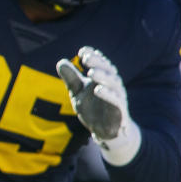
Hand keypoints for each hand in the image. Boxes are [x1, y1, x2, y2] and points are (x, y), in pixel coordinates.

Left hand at [56, 46, 140, 164]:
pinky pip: (116, 100)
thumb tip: (61, 62)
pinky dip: (108, 94)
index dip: (93, 55)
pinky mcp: (120, 110)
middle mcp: (112, 84)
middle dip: (98, 62)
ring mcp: (118, 96)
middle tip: (86, 58)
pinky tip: (98, 89)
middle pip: (108, 70)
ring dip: (103, 76)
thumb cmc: (92, 108)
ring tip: (91, 72)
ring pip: (113, 83)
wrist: (104, 130)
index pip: (100, 62)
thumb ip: (71, 79)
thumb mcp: (77, 93)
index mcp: (103, 77)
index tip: (82, 51)